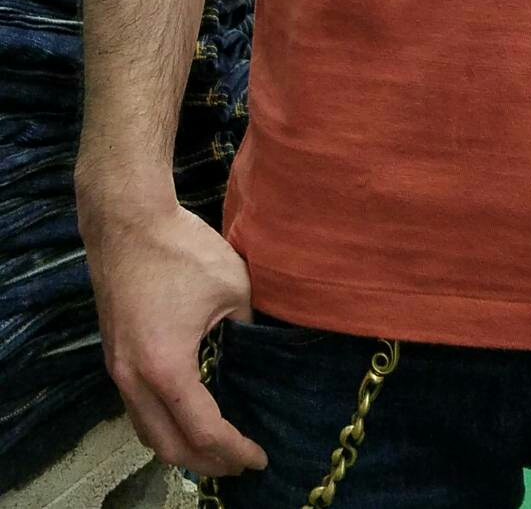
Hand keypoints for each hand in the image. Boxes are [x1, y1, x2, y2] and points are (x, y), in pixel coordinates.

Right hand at [80, 192, 267, 477]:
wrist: (127, 221)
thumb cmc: (182, 249)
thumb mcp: (233, 287)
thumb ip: (248, 329)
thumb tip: (261, 354)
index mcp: (166, 368)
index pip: (204, 431)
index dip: (234, 451)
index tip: (259, 458)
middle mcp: (134, 379)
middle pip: (169, 446)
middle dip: (207, 462)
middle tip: (240, 463)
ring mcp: (118, 370)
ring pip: (147, 431)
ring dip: (181, 446)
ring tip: (216, 448)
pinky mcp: (114, 356)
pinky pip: (137, 409)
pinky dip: (163, 423)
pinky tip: (188, 414)